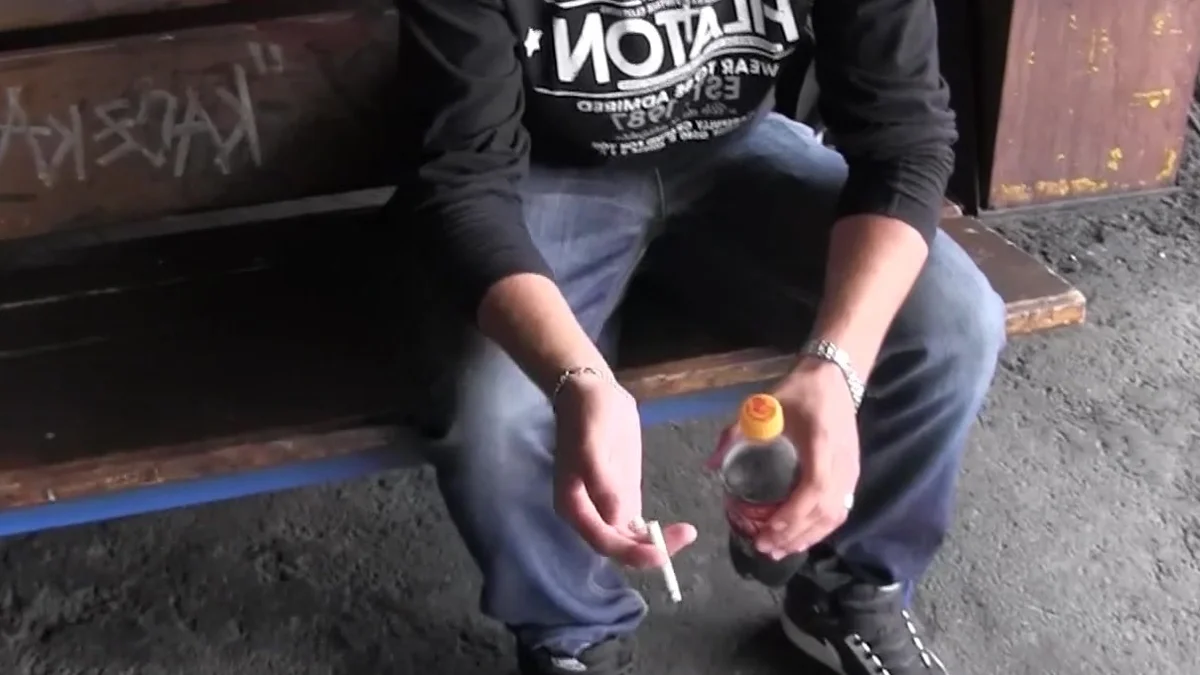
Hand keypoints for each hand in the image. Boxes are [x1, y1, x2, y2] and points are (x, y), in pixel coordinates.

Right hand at [553, 373, 696, 567]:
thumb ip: (601, 482)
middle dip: (650, 549)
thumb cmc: (587, 416)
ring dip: (656, 542)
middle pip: (619, 545)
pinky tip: (679, 528)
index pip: (603, 542)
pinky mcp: (622, 493)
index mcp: (574, 507)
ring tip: (687, 532)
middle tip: (685, 535)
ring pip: (630, 538)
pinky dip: (656, 531)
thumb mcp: (591, 445)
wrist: (593, 391)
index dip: (631, 552)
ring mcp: (607, 504)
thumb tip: (617, 518)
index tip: (661, 552)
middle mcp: (589, 513)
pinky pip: (637, 524)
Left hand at [705, 360, 859, 558]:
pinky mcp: (853, 475)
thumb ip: (736, 433)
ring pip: (835, 516)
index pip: (814, 488)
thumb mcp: (765, 405)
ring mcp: (851, 471)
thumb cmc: (800, 391)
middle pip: (825, 510)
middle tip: (764, 547)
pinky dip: (820, 529)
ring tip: (779, 549)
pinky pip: (840, 511)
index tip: (769, 528)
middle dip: (794, 533)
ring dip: (807, 537)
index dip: (793, 513)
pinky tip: (800, 537)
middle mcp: (842, 462)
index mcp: (821, 443)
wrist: (835, 379)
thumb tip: (710, 465)